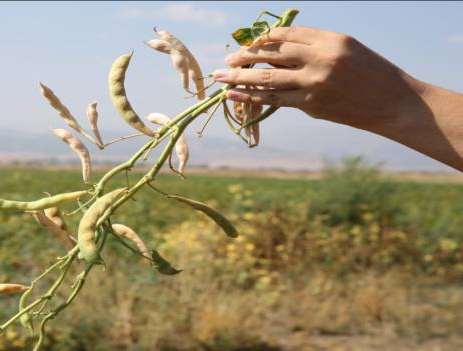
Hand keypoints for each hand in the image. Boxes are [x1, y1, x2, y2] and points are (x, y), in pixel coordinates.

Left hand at [212, 27, 425, 130]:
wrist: (395, 103)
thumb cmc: (371, 74)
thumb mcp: (345, 50)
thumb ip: (313, 49)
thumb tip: (275, 54)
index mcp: (330, 39)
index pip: (285, 35)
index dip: (262, 40)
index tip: (247, 46)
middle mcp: (321, 58)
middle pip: (272, 55)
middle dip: (244, 58)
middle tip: (226, 62)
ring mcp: (315, 82)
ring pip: (268, 79)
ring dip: (239, 79)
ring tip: (220, 79)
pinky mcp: (312, 104)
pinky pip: (275, 100)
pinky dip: (251, 97)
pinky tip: (235, 95)